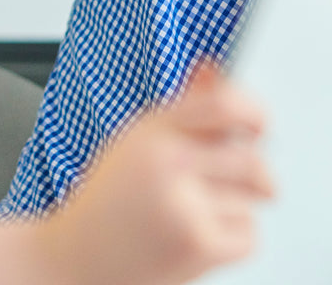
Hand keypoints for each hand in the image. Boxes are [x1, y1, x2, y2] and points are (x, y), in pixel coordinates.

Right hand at [40, 63, 272, 284]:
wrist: (71, 263)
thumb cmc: (107, 203)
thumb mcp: (136, 143)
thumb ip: (183, 108)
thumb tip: (215, 68)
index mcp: (152, 131)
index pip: (223, 104)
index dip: (254, 111)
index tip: (261, 125)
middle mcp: (168, 161)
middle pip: (250, 158)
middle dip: (258, 175)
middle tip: (249, 184)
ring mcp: (183, 204)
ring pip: (250, 200)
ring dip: (235, 210)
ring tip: (193, 216)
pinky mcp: (195, 244)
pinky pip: (248, 235)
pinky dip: (234, 241)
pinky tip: (198, 239)